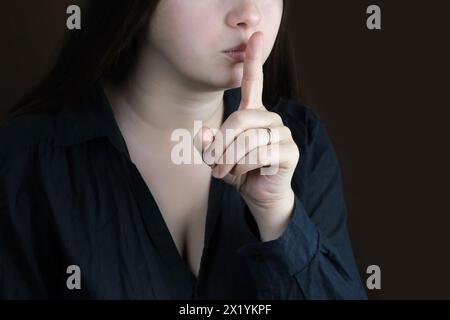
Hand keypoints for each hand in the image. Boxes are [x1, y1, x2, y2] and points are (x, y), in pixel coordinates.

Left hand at [196, 32, 299, 240]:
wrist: (258, 196)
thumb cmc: (238, 172)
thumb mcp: (216, 158)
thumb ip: (207, 145)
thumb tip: (203, 136)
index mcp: (253, 114)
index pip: (254, 82)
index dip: (254, 59)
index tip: (256, 34)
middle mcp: (269, 118)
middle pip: (239, 118)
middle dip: (221, 145)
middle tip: (214, 163)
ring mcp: (282, 133)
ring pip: (248, 139)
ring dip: (230, 160)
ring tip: (227, 171)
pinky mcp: (289, 151)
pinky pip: (260, 154)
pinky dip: (244, 167)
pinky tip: (246, 174)